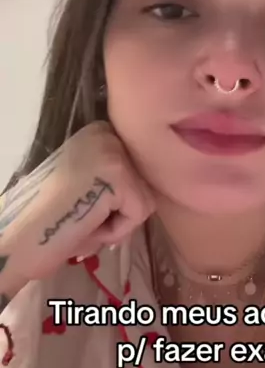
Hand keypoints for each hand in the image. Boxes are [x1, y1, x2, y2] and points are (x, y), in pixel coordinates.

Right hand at [0, 121, 156, 297]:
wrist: (18, 236)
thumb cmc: (45, 217)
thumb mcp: (83, 181)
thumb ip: (109, 178)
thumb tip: (138, 190)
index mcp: (97, 132)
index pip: (133, 172)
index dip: (113, 202)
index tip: (86, 208)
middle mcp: (108, 133)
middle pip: (141, 185)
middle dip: (116, 213)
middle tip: (80, 219)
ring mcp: (115, 152)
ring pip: (143, 201)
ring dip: (114, 224)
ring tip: (81, 222)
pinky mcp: (121, 176)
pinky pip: (139, 215)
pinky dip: (114, 232)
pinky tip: (85, 226)